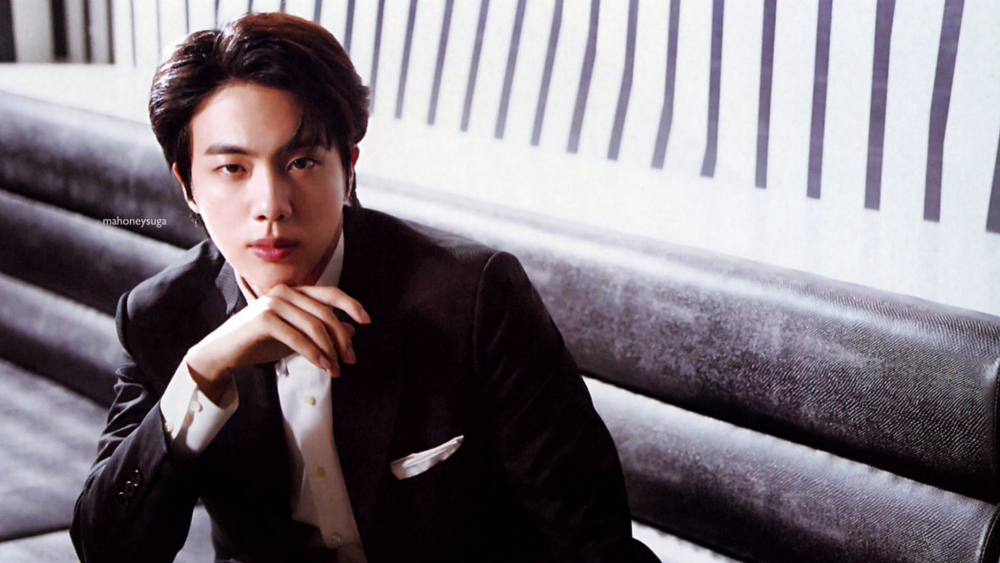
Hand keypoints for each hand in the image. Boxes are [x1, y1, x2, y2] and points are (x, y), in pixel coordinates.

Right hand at [184, 284, 369, 402]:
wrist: (222, 353)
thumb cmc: (258, 344)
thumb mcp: (295, 337)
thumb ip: (320, 331)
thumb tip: (351, 329)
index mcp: (293, 291)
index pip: (329, 293)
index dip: (351, 304)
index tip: (367, 320)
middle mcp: (284, 291)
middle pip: (325, 313)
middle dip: (342, 339)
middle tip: (350, 360)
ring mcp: (272, 303)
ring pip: (314, 326)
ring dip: (329, 351)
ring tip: (336, 369)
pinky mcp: (263, 319)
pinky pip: (297, 338)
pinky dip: (313, 353)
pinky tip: (322, 365)